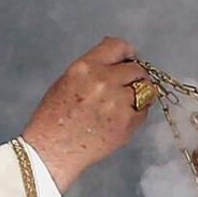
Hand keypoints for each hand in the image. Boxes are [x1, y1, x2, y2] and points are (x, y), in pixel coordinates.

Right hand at [22, 37, 151, 192]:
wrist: (52, 150)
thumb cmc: (53, 118)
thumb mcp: (66, 81)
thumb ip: (92, 67)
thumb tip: (118, 58)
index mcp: (84, 67)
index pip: (119, 46)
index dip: (127, 53)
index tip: (129, 60)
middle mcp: (102, 81)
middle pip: (136, 69)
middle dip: (133, 77)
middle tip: (125, 88)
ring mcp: (117, 102)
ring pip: (145, 89)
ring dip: (139, 94)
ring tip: (124, 104)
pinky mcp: (126, 123)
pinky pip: (144, 110)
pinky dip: (137, 113)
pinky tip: (119, 119)